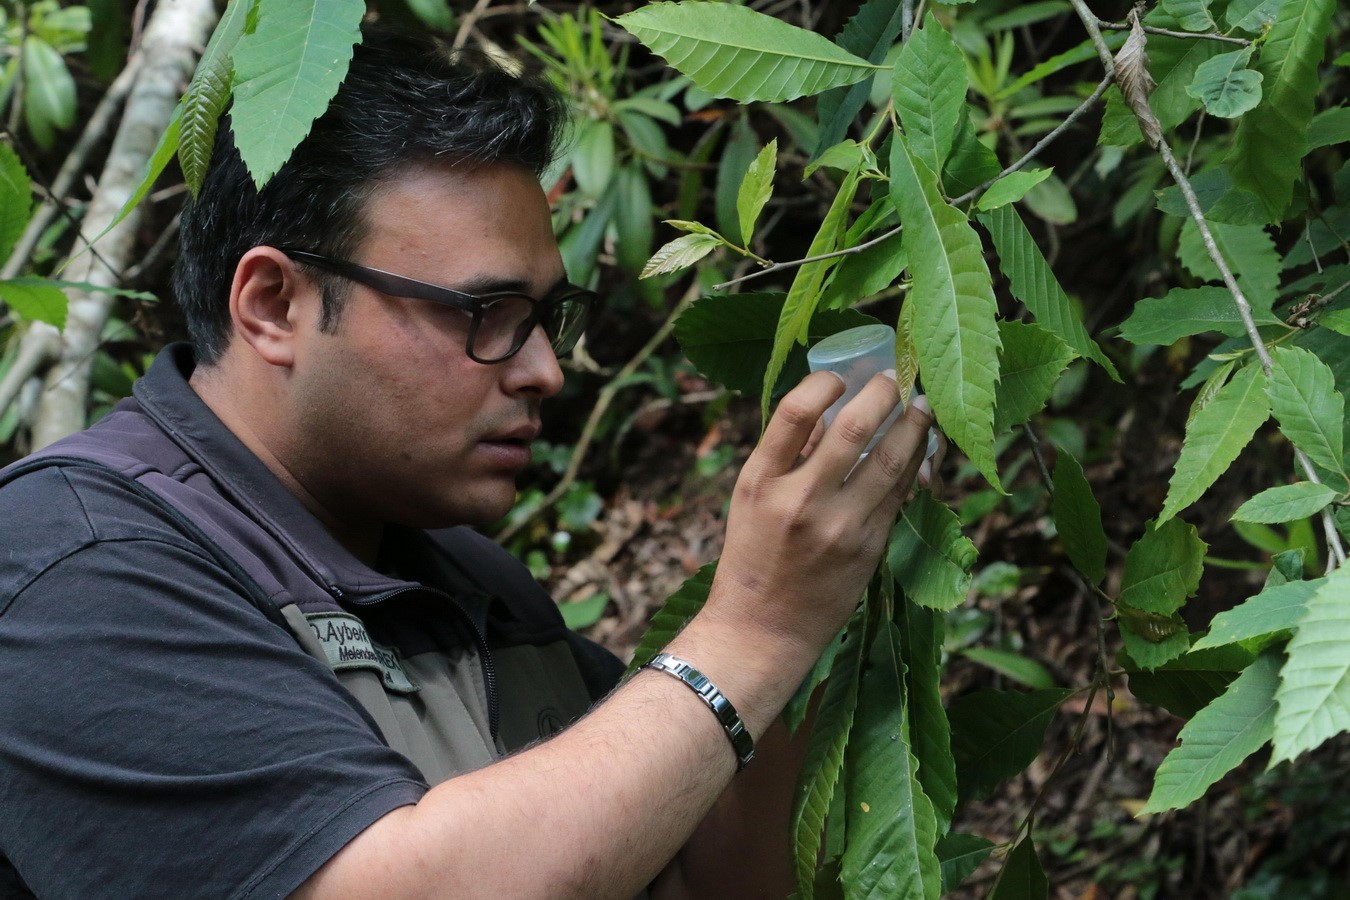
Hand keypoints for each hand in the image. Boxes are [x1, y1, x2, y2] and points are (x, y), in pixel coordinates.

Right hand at [704, 370, 934, 664]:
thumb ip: (785, 456)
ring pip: (892, 460)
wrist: (763, 629)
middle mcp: (800, 500)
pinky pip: (900, 494)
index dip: (825, 383)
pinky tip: (922, 448)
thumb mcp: (751, 500)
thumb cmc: (754, 558)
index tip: (840, 376)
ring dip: (914, 425)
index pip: (796, 412)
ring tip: (922, 405)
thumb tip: (829, 410)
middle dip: (883, 393)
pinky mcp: (869, 547)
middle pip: (853, 428)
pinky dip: (916, 465)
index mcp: (760, 481)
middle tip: (895, 377)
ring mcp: (839, 526)